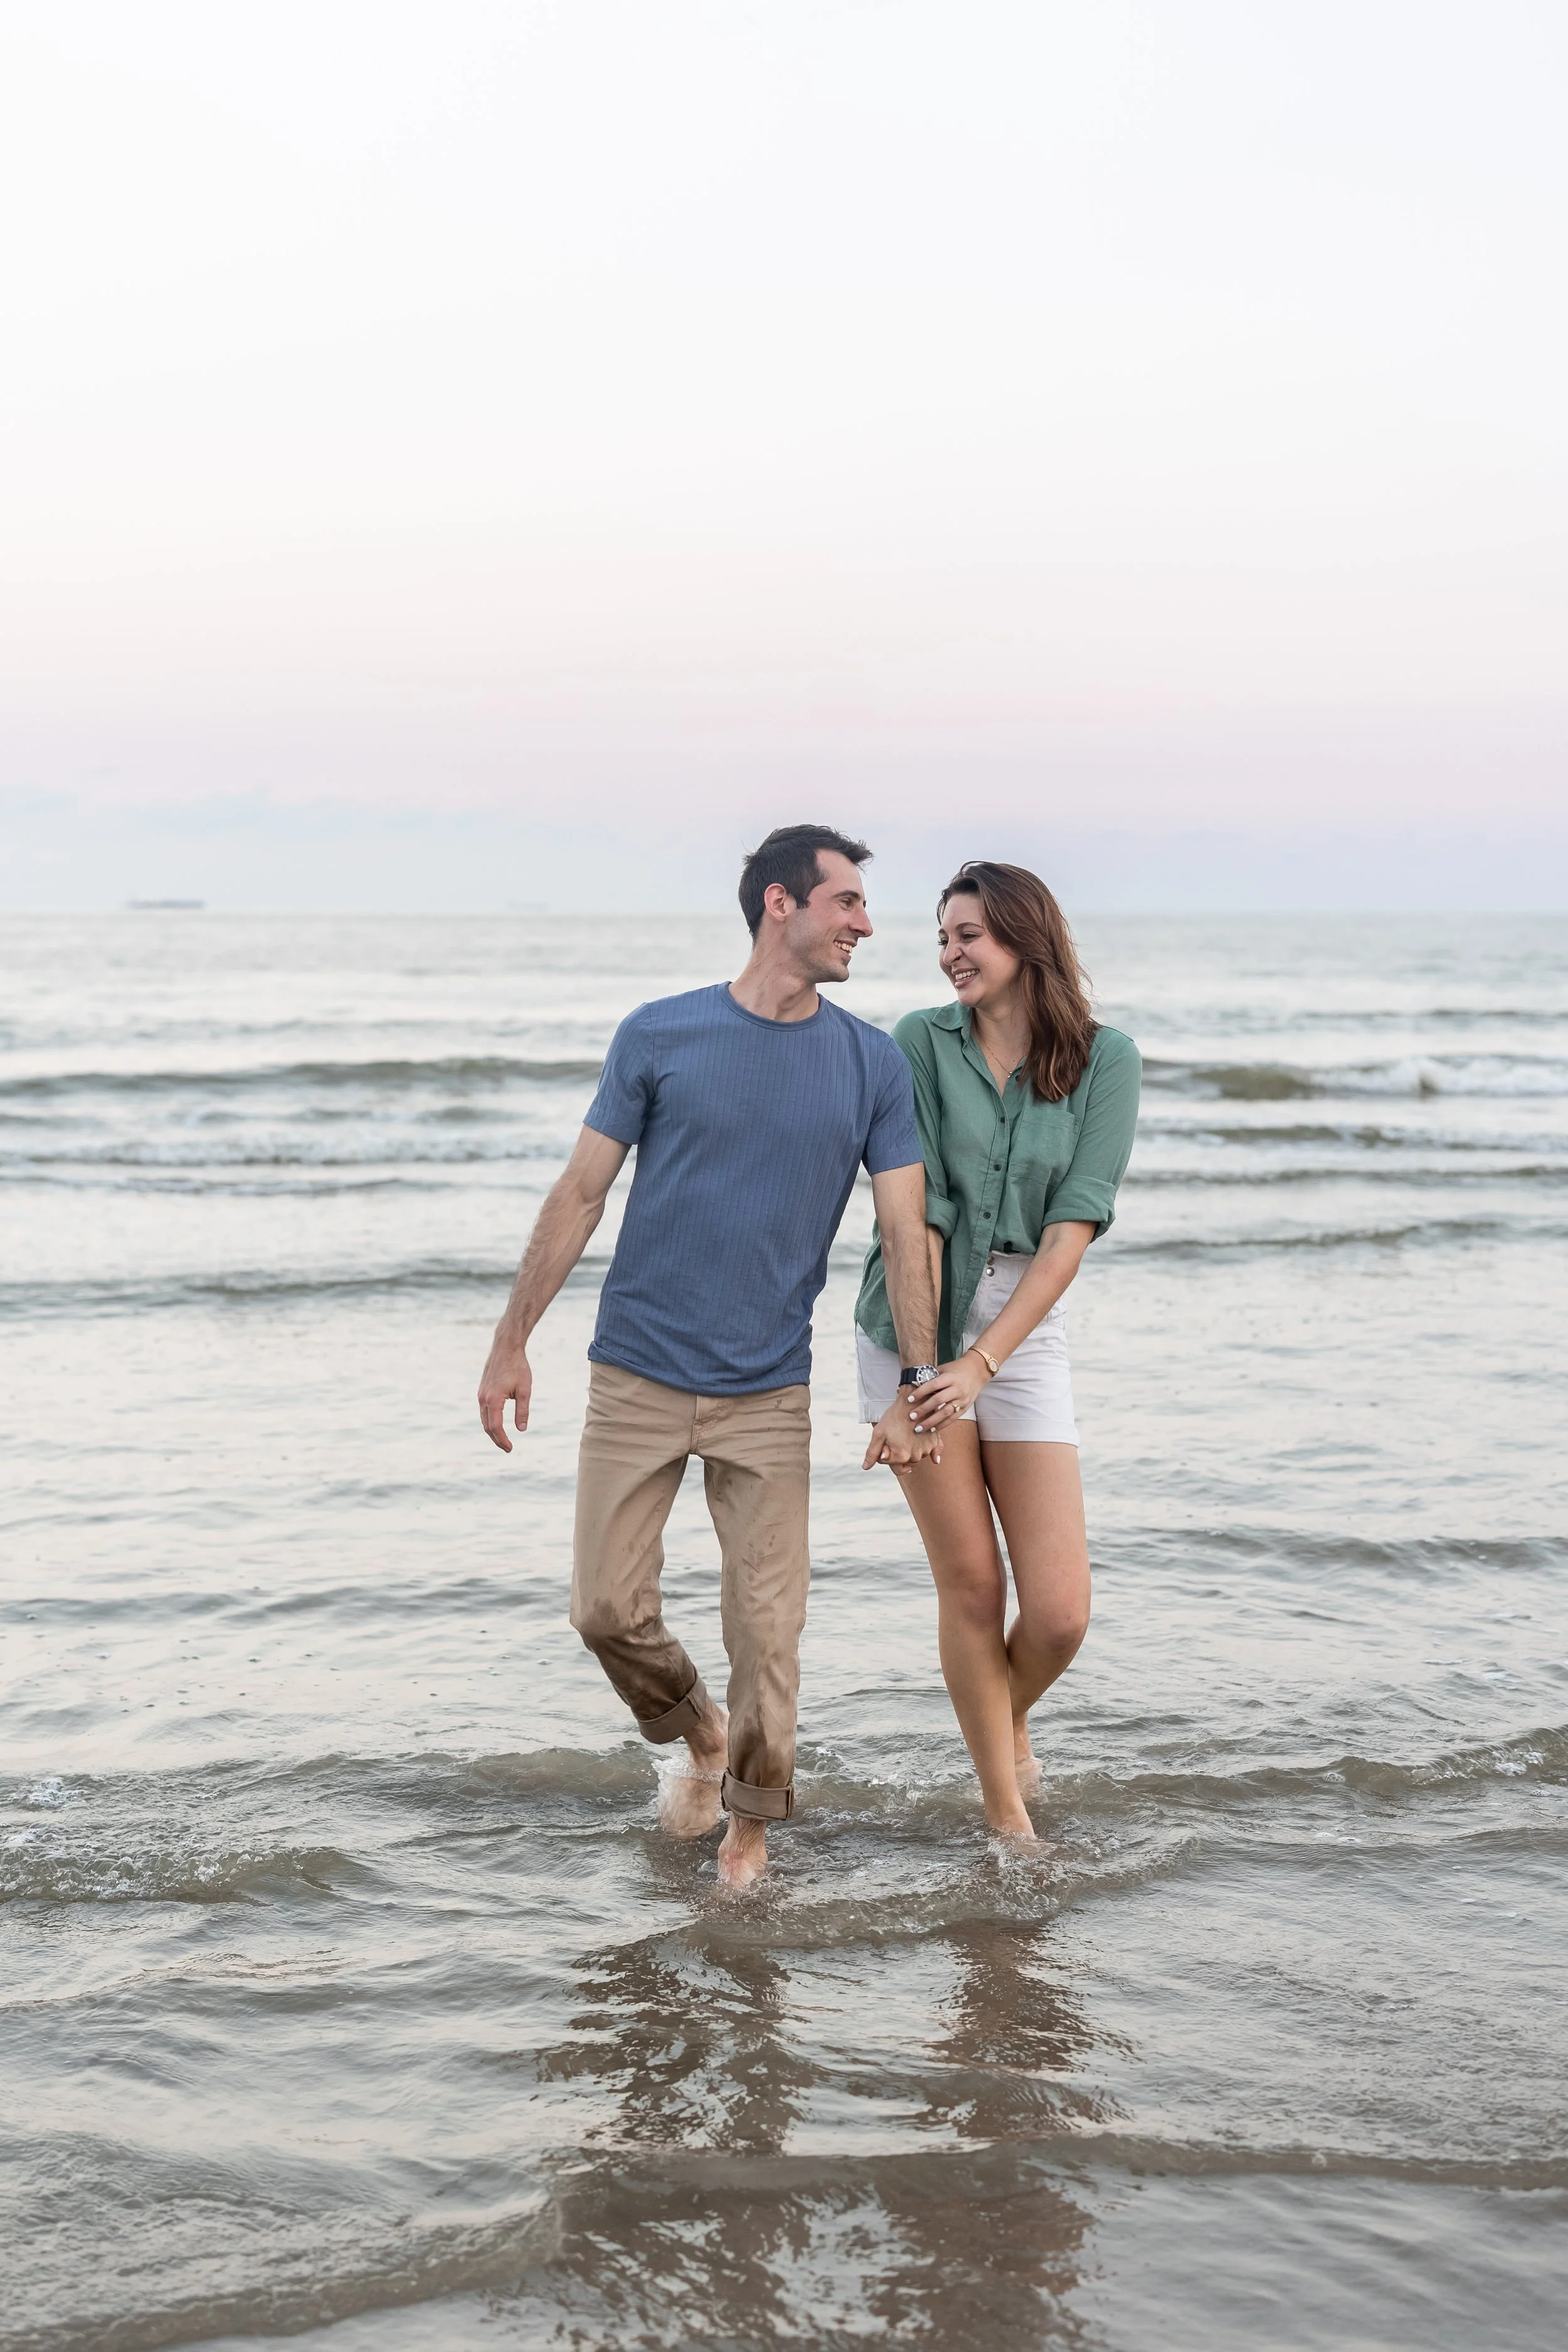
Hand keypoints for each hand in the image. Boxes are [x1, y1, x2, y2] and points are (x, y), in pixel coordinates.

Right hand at [478, 1333, 531, 1451]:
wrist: (506, 1347)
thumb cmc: (518, 1366)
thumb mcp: (525, 1390)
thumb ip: (522, 1411)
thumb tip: (522, 1429)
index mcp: (493, 1400)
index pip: (495, 1427)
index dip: (502, 1440)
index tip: (510, 1448)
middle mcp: (483, 1398)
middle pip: (487, 1426)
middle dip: (497, 1439)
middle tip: (508, 1448)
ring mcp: (481, 1394)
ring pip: (484, 1419)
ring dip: (492, 1431)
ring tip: (503, 1439)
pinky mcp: (482, 1390)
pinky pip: (483, 1410)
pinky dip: (489, 1420)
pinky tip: (497, 1423)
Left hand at [862, 1398, 941, 1475]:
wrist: (913, 1400)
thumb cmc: (893, 1416)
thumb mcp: (878, 1433)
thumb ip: (872, 1453)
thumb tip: (866, 1467)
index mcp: (901, 1456)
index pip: (889, 1463)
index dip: (884, 1452)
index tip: (886, 1440)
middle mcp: (915, 1456)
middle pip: (903, 1463)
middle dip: (898, 1454)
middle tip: (896, 1437)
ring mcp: (927, 1450)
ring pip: (915, 1457)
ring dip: (910, 1451)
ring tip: (907, 1434)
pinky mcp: (935, 1443)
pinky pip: (933, 1453)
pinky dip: (932, 1454)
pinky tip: (933, 1458)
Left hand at [908, 1350, 991, 1429]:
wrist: (977, 1371)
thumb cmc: (957, 1369)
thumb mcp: (944, 1369)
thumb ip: (931, 1377)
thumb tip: (912, 1385)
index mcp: (950, 1377)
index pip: (933, 1385)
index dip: (920, 1392)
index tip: (909, 1399)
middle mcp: (957, 1389)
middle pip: (938, 1401)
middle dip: (923, 1409)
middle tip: (911, 1416)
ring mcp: (962, 1399)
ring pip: (945, 1413)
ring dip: (931, 1421)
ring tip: (919, 1428)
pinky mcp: (965, 1407)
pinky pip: (953, 1418)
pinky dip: (942, 1425)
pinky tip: (932, 1429)